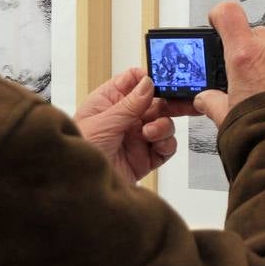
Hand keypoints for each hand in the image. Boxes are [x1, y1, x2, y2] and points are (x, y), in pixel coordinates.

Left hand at [75, 66, 199, 183]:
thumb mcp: (103, 122)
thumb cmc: (80, 149)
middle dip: (171, 102)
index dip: (150, 78)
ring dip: (163, 126)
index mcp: (110, 101)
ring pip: (164, 124)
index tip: (164, 79)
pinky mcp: (145, 158)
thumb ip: (129, 104)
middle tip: (184, 101)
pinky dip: (166, 144)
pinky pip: (165, 147)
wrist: (81, 187)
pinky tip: (157, 144)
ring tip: (150, 133)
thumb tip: (148, 83)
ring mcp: (137, 138)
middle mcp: (125, 117)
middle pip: (156, 102)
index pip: (134, 81)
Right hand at [193, 1, 264, 127]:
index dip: (218, 15)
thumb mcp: (223, 114)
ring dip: (262, 60)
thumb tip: (205, 99)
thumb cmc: (260, 127)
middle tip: (234, 67)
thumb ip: (211, 101)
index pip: (228, 13)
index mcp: (244, 55)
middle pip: (252, 31)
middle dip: (242, 45)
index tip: (215, 24)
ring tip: (254, 87)